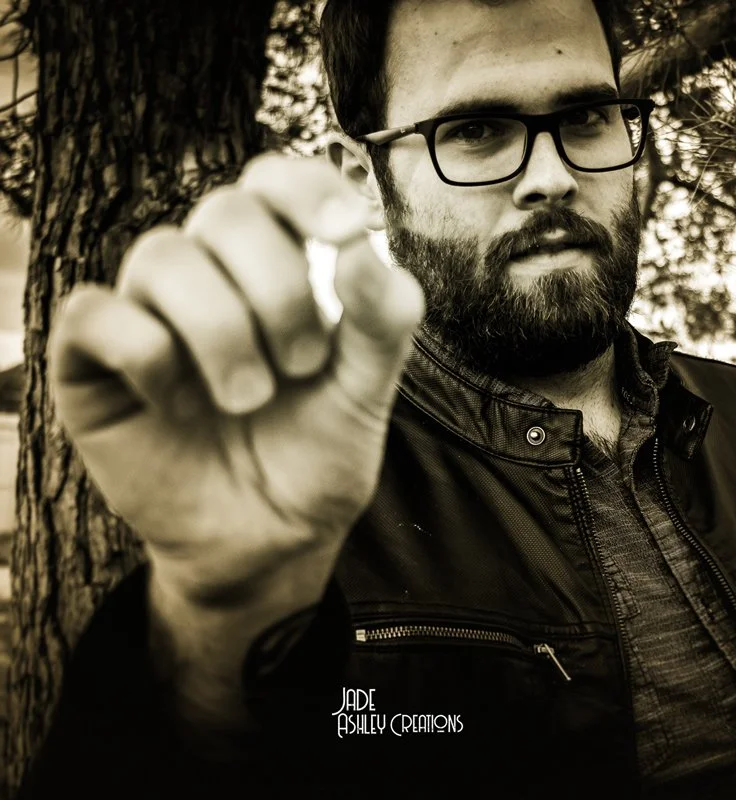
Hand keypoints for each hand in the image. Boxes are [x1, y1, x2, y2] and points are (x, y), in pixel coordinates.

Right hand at [49, 154, 424, 607]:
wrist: (271, 542)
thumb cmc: (317, 455)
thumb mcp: (366, 394)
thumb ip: (381, 322)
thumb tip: (363, 245)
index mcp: (277, 265)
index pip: (274, 181)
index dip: (306, 187)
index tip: (346, 230)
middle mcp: (209, 275)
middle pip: (225, 212)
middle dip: (277, 288)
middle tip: (302, 366)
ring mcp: (147, 312)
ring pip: (162, 257)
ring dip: (221, 331)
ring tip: (251, 400)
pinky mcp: (92, 363)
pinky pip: (96, 314)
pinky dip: (148, 354)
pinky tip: (180, 406)